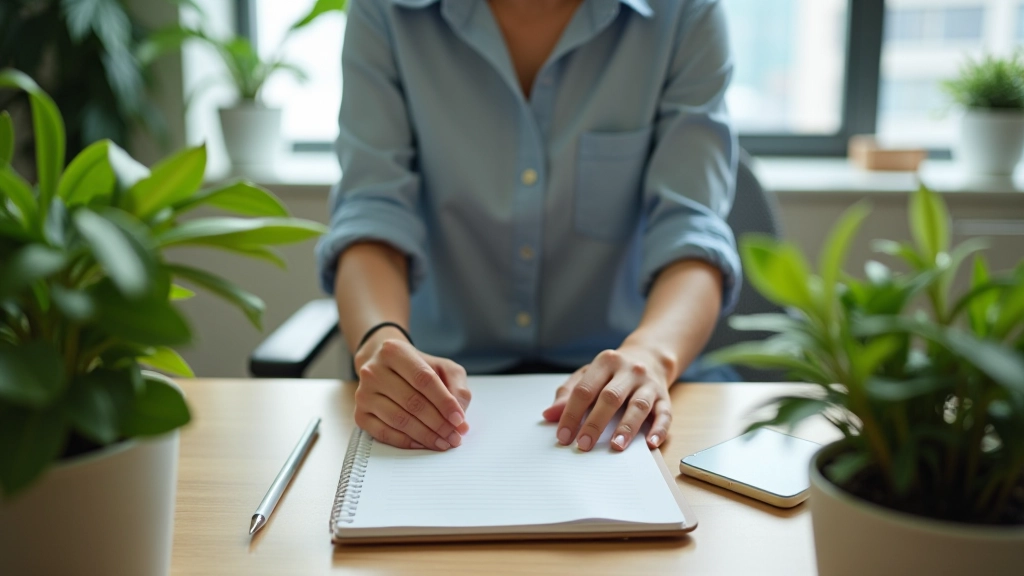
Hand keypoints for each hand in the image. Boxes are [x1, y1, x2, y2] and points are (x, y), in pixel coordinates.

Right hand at [354, 328, 471, 450]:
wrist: (385, 368)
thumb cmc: (418, 368)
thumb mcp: (442, 367)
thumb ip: (457, 385)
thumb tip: (460, 415)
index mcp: (394, 351)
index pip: (424, 379)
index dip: (444, 402)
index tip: (459, 419)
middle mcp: (373, 371)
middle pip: (412, 402)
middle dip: (438, 423)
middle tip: (455, 436)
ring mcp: (363, 394)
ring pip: (398, 419)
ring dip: (425, 435)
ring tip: (444, 442)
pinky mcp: (359, 414)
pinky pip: (383, 433)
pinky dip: (406, 442)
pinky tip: (423, 444)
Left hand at [542, 346, 672, 451]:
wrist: (650, 356)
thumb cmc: (612, 373)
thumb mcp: (588, 375)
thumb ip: (568, 393)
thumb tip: (549, 415)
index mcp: (605, 362)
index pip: (585, 390)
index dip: (571, 414)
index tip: (563, 436)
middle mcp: (629, 371)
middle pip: (611, 397)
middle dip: (595, 423)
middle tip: (584, 445)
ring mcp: (648, 384)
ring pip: (638, 405)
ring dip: (627, 427)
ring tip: (616, 446)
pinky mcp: (665, 397)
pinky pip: (665, 414)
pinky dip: (659, 430)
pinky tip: (650, 444)